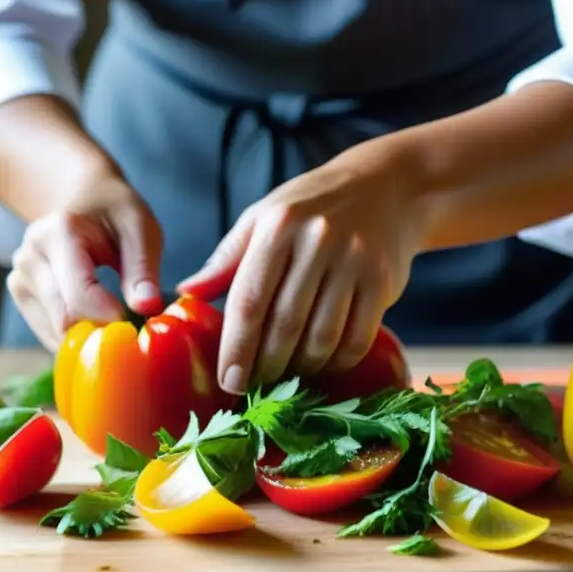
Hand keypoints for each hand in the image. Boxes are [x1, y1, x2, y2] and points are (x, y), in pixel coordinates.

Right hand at [7, 174, 163, 351]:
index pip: (79, 295)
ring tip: (113, 319)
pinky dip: (75, 337)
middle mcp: (30, 257)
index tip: (135, 322)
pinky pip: (49, 333)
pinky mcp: (21, 296)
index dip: (110, 318)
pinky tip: (94, 321)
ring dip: (88, 337)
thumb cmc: (115, 213)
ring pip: (55, 332)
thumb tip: (147, 307)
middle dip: (100, 333)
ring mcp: (20, 278)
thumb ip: (143, 268)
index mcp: (57, 234)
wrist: (79, 198)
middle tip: (130, 330)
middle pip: (64, 319)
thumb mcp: (140, 228)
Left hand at [177, 143, 425, 394]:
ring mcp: (354, 260)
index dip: (236, 346)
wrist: (385, 186)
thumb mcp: (264, 218)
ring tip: (289, 376)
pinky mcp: (383, 280)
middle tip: (257, 386)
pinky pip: (357, 338)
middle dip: (267, 365)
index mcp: (278, 225)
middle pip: (285, 324)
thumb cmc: (312, 206)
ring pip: (322, 336)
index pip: (249, 299)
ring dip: (302, 367)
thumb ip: (228, 259)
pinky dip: (337, 361)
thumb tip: (187, 294)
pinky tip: (324, 362)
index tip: (229, 380)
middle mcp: (317, 240)